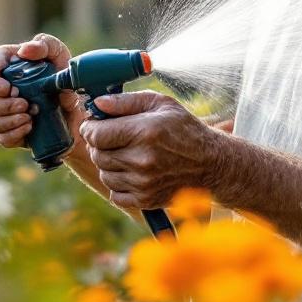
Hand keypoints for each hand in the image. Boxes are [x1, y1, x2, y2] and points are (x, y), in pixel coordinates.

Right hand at [0, 34, 86, 155]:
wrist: (78, 111)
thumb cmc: (64, 77)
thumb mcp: (60, 56)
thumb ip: (45, 45)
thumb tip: (23, 50)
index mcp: (7, 64)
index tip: (6, 85)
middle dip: (1, 101)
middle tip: (23, 102)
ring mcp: (0, 110)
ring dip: (9, 118)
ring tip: (31, 114)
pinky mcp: (7, 131)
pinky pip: (0, 137)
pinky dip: (13, 133)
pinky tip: (28, 126)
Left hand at [80, 91, 218, 210]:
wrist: (211, 164)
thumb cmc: (185, 129)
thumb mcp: (161, 104)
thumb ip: (126, 101)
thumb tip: (97, 104)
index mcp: (145, 133)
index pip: (96, 135)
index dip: (89, 128)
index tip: (93, 125)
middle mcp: (143, 160)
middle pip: (97, 154)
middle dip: (98, 144)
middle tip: (110, 137)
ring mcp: (144, 183)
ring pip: (104, 174)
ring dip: (108, 163)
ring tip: (125, 153)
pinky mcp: (145, 200)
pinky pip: (114, 193)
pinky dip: (118, 183)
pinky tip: (132, 171)